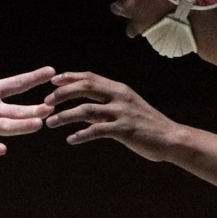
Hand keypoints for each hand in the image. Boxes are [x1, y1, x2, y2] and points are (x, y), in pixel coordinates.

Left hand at [44, 71, 180, 161]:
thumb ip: (107, 106)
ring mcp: (122, 113)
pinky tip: (71, 140)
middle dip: (62, 93)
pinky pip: (96, 130)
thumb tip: (84, 111)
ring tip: (50, 123)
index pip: (90, 78)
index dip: (70, 77)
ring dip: (65, 116)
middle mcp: (120, 96)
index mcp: (119, 89)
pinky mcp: (124, 130)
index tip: (53, 81)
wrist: (170, 138)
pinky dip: (81, 135)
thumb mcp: (127, 108)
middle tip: (46, 102)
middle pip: (85, 88)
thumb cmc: (147, 125)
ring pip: (86, 110)